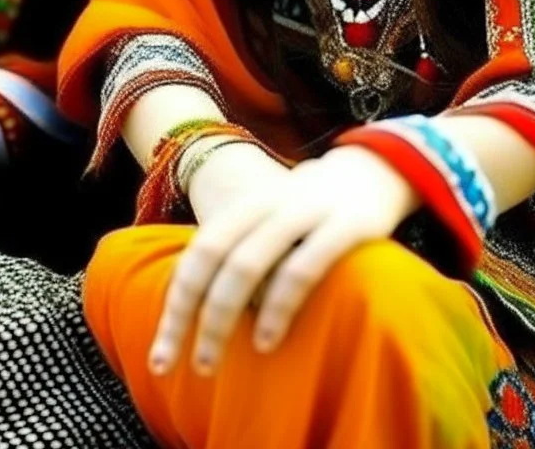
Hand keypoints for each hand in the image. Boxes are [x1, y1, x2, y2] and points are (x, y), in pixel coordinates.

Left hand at [150, 143, 419, 376]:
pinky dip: (278, 304)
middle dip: (192, 315)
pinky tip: (265, 339)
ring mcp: (305, 211)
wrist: (374, 169)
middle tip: (186, 365)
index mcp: (247, 204)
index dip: (176, 303)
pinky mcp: (346, 225)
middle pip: (215, 257)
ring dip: (223, 315)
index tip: (160, 355)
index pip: (199, 252)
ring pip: (249, 262)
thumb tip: (206, 314)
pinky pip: (303, 267)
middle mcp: (268, 204)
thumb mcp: (271, 222)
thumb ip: (242, 254)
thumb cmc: (313, 211)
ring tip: (211, 361)